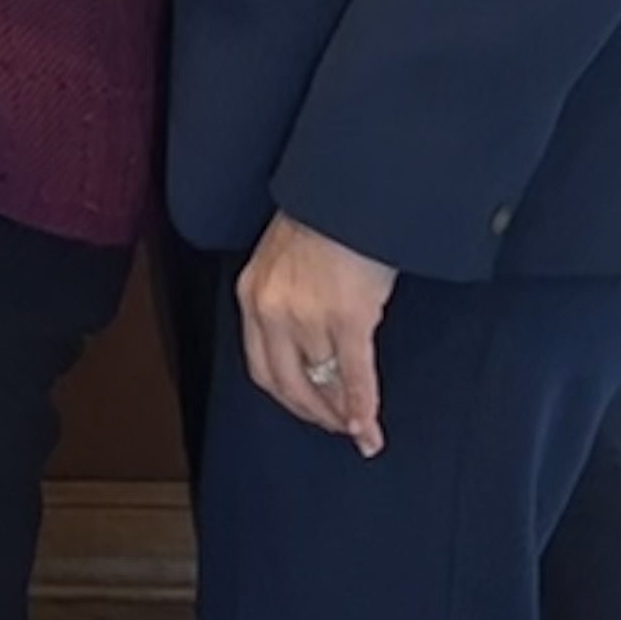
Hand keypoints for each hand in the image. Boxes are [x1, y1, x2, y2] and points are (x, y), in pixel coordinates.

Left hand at [234, 217, 398, 456]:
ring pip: (322, 383)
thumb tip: (310, 339)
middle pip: (288, 383)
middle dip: (314, 413)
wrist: (347, 189)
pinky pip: (353, 375)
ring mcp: (307, 317)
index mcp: (251, 296)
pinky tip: (368, 425)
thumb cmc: (324, 217)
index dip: (288, 397)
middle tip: (336, 428)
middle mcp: (271, 312)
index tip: (308, 411)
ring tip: (358, 430)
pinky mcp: (346, 317)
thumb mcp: (286, 259)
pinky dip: (361, 406)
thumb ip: (287, 298)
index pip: (262, 366)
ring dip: (342, 413)